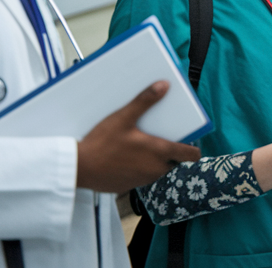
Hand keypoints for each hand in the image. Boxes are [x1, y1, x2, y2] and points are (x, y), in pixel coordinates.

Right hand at [76, 81, 202, 193]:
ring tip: (142, 143)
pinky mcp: (129, 186)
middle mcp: (155, 169)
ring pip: (158, 169)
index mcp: (159, 153)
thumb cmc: (101, 143)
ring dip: (155, 159)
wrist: (77, 169)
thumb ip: (145, 101)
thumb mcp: (123, 117)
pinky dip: (140, 167)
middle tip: (161, 136)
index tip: (189, 139)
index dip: (193, 148)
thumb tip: (164, 85)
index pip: (191, 155)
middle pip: (174, 161)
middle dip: (171, 151)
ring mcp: (142, 180)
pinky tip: (127, 155)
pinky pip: (142, 175)